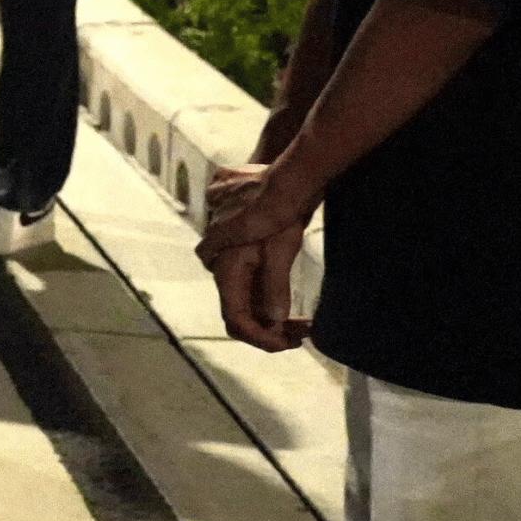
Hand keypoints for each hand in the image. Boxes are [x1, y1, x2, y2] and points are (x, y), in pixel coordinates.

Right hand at [197, 159, 315, 349]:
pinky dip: (266, 296)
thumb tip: (272, 321)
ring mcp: (224, 257)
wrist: (279, 177)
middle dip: (269, 328)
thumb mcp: (281, 251)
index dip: (263, 339)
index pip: (236, 320)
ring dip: (270, 313)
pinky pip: (246, 284)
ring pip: (244, 299)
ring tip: (301, 321)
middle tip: (303, 332)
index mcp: (224, 268)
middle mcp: (217, 265)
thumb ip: (273, 287)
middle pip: (239, 312)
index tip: (291, 343)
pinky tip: (288, 300)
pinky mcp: (234, 250)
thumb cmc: (279, 210)